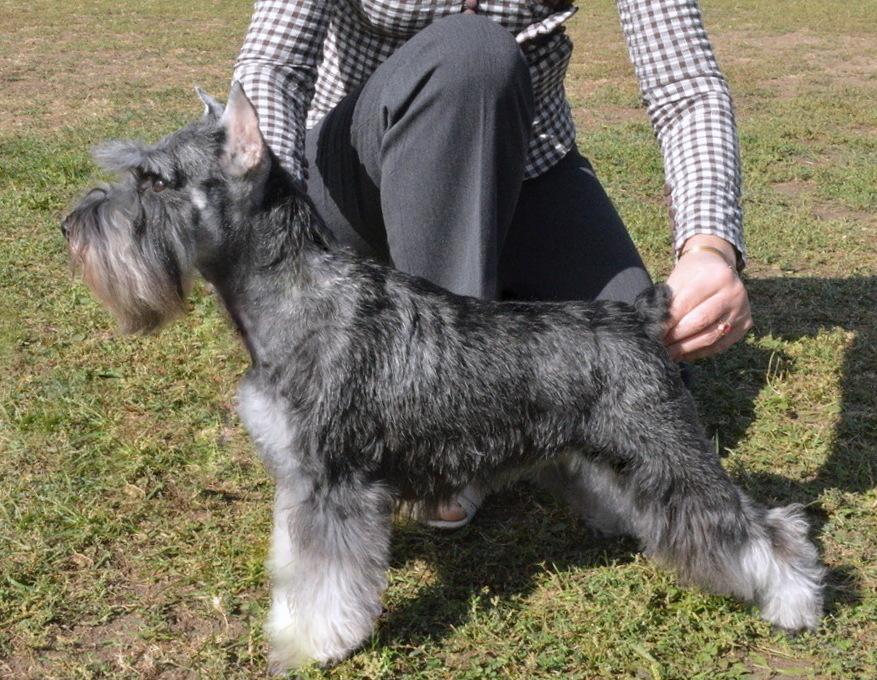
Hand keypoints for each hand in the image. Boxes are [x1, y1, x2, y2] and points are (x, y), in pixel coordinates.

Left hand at [664, 235, 751, 361]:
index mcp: (716, 277)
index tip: (652, 333)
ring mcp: (743, 310)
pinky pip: (720, 345)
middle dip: (675, 337)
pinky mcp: (745, 325)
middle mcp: (734, 293)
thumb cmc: (694, 272)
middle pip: (700, 323)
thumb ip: (668, 300)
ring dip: (686, 349)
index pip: (686, 304)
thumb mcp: (679, 277)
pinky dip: (699, 352)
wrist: (719, 266)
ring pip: (710, 337)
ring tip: (668, 353)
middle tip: (658, 346)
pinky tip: (684, 354)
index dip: (667, 322)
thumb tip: (653, 327)